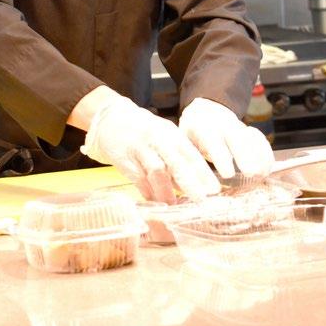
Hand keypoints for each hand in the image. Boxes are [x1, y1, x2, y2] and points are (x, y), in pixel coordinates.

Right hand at [80, 94, 220, 202]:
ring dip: (167, 191)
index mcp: (170, 133)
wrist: (111, 118)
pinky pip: (139, 180)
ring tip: (176, 206)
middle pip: (176, 162)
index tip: (215, 188)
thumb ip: (177, 157)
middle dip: (190, 182)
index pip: (190, 153)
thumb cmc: (144, 130)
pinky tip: (156, 204)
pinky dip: (148, 193)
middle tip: (201, 199)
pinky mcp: (124, 160)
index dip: (203, 172)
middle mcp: (157, 139)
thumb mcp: (163, 136)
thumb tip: (194, 184)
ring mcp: (140, 149)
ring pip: (157, 172)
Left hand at [179, 98, 273, 178]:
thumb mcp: (181, 140)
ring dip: (258, 155)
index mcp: (203, 126)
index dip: (221, 156)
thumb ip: (184, 158)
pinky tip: (267, 168)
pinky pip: (259, 139)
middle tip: (252, 173)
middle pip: (236, 137)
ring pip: (250, 138)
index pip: (212, 140)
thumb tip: (179, 181)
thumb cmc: (190, 133)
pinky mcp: (247, 131)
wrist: (204, 110)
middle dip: (245, 155)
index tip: (228, 173)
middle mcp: (222, 124)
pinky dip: (265, 152)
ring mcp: (237, 126)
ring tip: (262, 174)